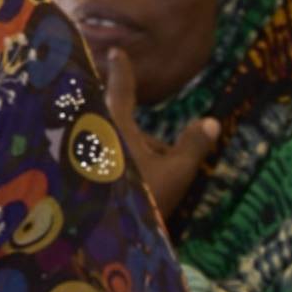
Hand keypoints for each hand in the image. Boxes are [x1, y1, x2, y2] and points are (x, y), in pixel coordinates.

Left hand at [99, 47, 221, 227]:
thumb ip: (193, 146)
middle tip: (161, 171)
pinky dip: (119, 174)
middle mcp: (95, 135)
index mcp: (116, 127)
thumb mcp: (176, 174)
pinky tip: (131, 199)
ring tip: (148, 194)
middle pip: (126, 127)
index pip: (122, 90)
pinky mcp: (80, 175)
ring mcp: (84, 155)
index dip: (123, 70)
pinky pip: (105, 163)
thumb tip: (212, 121)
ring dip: (134, 161)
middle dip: (146, 145)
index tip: (116, 52)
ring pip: (116, 147)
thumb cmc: (141, 201)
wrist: (105, 239)